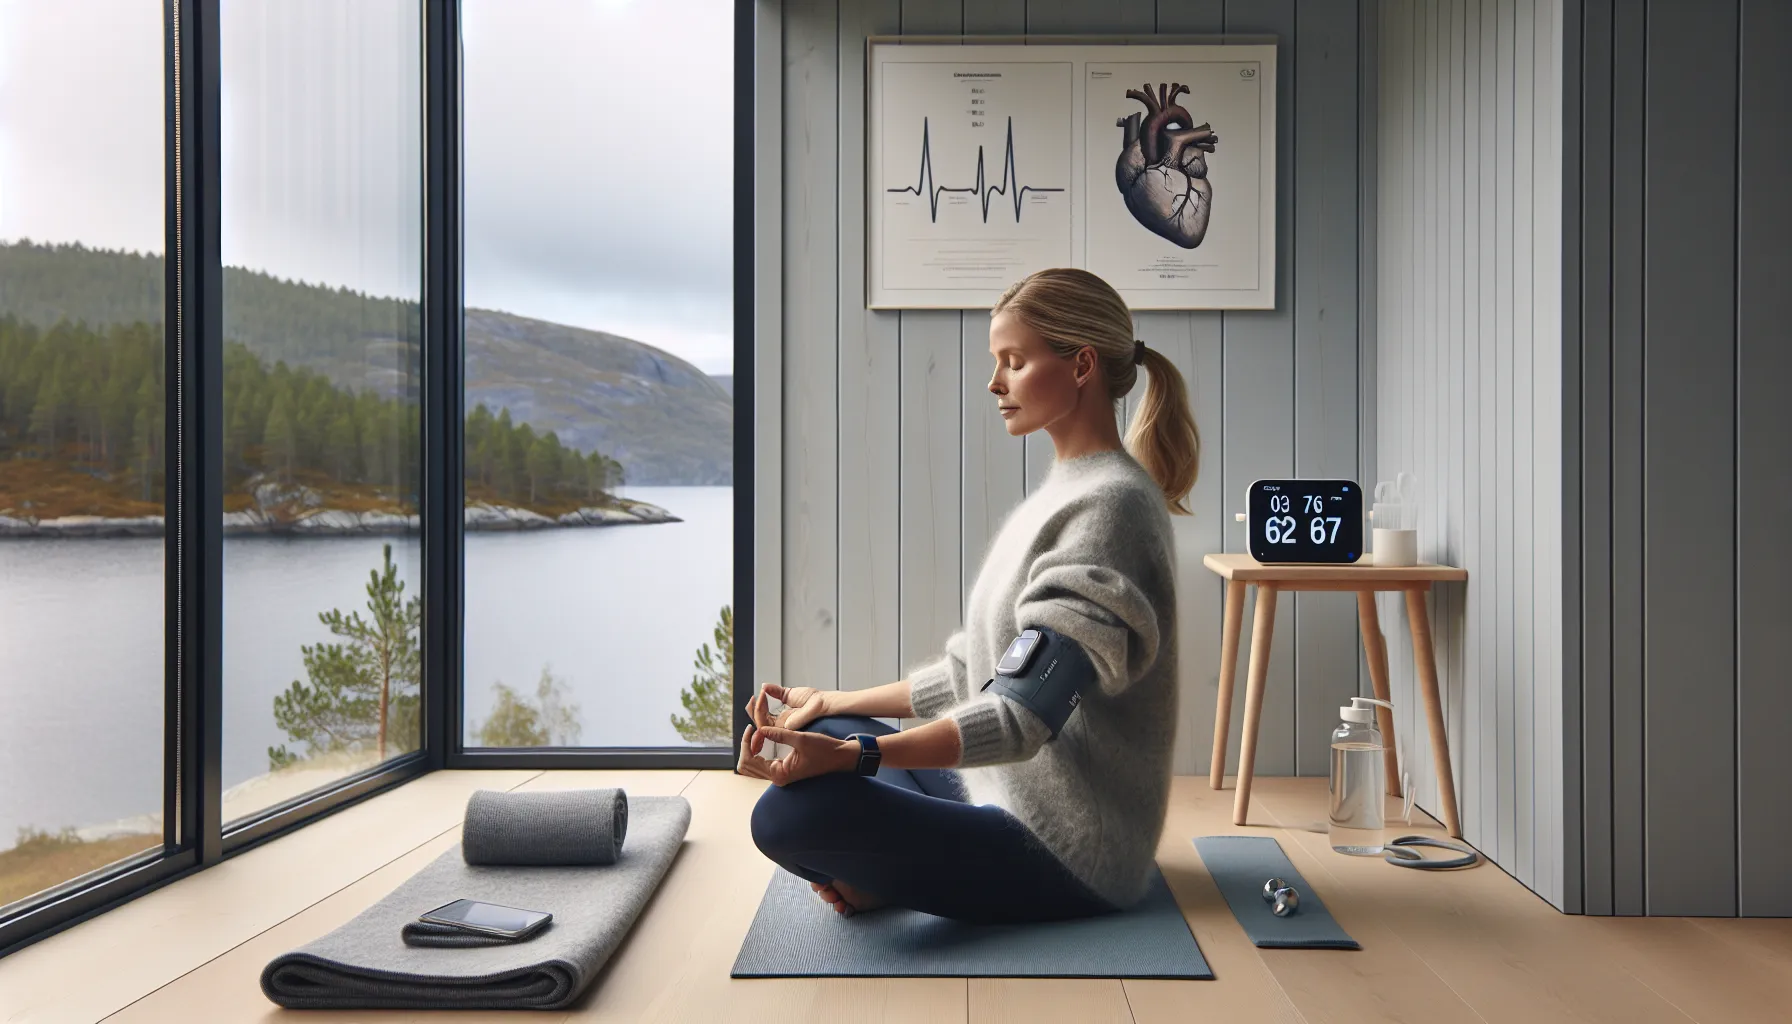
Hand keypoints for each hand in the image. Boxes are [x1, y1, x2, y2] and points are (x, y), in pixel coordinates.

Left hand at [735, 723, 855, 786]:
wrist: (840, 757)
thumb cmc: (825, 750)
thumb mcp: (801, 739)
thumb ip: (779, 734)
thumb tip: (760, 728)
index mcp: (779, 774)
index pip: (749, 760)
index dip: (747, 742)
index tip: (753, 727)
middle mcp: (777, 778)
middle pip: (745, 766)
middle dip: (746, 746)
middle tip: (753, 728)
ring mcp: (779, 775)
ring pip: (751, 766)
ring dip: (750, 748)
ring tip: (756, 732)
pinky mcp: (782, 770)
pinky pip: (761, 763)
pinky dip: (757, 750)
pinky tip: (762, 737)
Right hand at [745, 682, 830, 731]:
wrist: (821, 702)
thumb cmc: (812, 700)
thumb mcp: (789, 693)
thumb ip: (776, 692)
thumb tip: (764, 686)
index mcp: (783, 718)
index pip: (765, 716)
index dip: (758, 707)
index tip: (754, 696)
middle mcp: (782, 725)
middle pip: (761, 721)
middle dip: (753, 710)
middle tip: (751, 699)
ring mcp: (782, 728)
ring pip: (761, 723)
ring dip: (756, 710)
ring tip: (756, 698)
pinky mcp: (784, 728)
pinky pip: (766, 724)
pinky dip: (760, 712)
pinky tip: (761, 700)